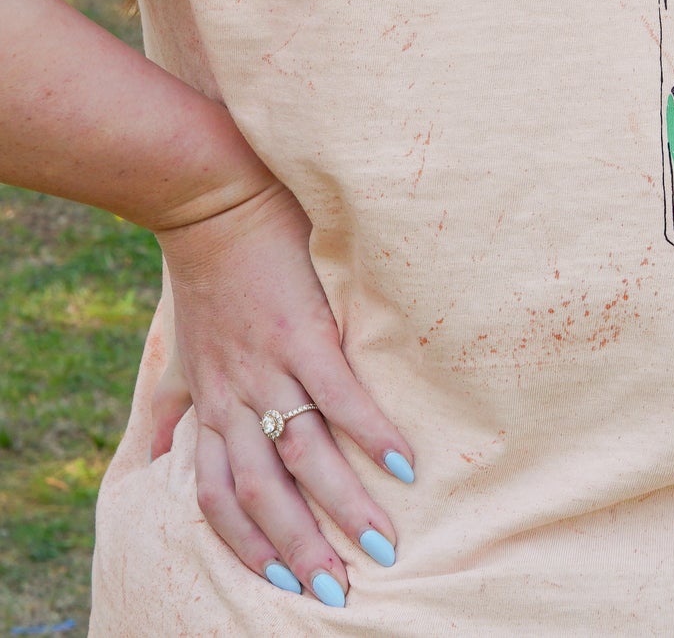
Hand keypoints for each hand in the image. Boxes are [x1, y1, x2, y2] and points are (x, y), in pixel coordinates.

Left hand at [151, 180, 415, 607]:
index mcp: (210, 404)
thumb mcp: (181, 349)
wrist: (212, 204)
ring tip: (382, 541)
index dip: (249, 543)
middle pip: (265, 494)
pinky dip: (371, 432)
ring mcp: (270, 368)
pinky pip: (340, 398)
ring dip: (343, 506)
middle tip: (339, 589)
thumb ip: (173, 399)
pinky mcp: (304, 333)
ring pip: (304, 457)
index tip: (282, 578)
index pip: (221, 495)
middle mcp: (235, 398)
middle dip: (302, 548)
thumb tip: (151, 448)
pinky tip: (404, 460)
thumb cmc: (207, 272)